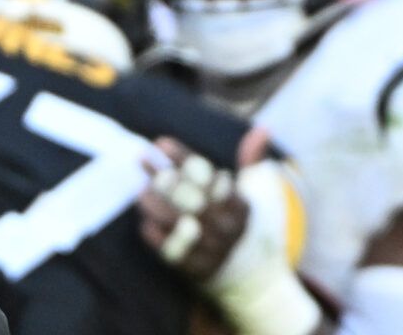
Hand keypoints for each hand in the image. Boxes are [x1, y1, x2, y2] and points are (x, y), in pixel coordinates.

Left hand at [142, 128, 328, 334]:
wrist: (251, 275)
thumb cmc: (240, 220)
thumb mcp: (254, 191)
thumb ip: (252, 159)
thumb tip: (263, 128)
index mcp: (241, 204)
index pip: (209, 175)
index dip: (183, 157)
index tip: (160, 142)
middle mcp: (228, 227)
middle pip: (193, 198)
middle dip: (165, 178)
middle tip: (142, 159)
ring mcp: (214, 249)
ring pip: (181, 225)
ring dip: (157, 206)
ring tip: (139, 189)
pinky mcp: (198, 269)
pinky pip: (174, 253)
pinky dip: (158, 237)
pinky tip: (144, 222)